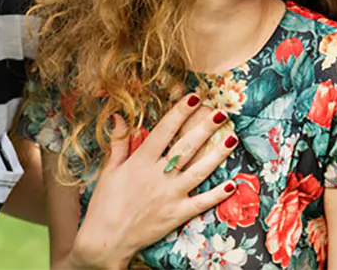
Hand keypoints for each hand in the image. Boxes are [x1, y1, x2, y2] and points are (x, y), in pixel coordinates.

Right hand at [67, 94, 238, 268]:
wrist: (105, 240)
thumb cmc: (104, 204)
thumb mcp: (109, 170)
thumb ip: (118, 142)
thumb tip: (119, 116)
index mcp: (140, 161)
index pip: (163, 131)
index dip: (179, 112)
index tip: (194, 97)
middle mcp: (157, 176)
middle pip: (185, 147)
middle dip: (204, 128)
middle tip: (220, 112)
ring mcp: (169, 196)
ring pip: (199, 171)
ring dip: (217, 154)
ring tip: (232, 138)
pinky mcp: (176, 215)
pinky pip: (201, 203)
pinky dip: (217, 194)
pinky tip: (232, 183)